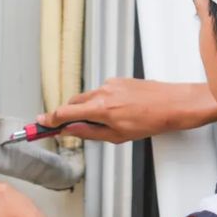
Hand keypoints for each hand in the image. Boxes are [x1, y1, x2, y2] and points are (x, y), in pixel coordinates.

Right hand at [39, 79, 216, 143]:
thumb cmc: (152, 121)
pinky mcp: (119, 80)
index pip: (65, 113)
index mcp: (101, 108)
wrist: (174, 104)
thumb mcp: (117, 136)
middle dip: (67, 115)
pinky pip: (102, 92)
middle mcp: (102, 92)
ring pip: (88, 97)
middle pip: (73, 103)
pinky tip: (117, 112)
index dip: (50, 119)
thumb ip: (90, 132)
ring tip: (104, 123)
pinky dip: (101, 102)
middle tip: (65, 127)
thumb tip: (70, 131)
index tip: (41, 123)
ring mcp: (111, 84)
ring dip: (86, 109)